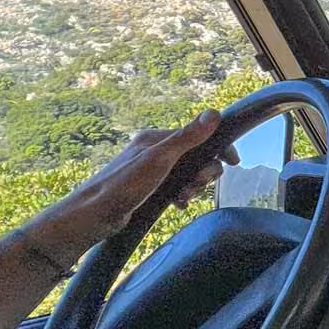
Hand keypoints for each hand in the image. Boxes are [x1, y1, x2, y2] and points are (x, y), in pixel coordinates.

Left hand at [26, 110, 235, 265]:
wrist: (94, 214)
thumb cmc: (125, 184)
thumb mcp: (161, 158)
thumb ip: (188, 137)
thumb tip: (214, 114)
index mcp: (156, 138)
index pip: (199, 135)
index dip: (219, 148)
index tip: (234, 162)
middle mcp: (154, 150)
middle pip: (196, 157)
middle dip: (203, 173)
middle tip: (197, 185)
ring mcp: (151, 170)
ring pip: (187, 174)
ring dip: (192, 187)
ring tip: (183, 198)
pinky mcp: (149, 188)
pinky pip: (176, 188)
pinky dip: (182, 195)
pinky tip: (177, 205)